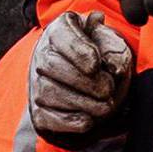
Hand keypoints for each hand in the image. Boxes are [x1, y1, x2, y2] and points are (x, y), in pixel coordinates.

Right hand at [29, 9, 134, 140]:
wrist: (89, 77)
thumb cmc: (101, 54)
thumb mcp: (111, 44)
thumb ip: (115, 50)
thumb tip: (115, 67)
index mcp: (60, 30)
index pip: (61, 35)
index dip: (77, 51)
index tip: (95, 65)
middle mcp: (42, 54)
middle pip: (52, 65)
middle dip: (83, 82)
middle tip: (108, 90)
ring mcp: (36, 83)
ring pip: (49, 93)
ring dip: (81, 103)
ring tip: (106, 107)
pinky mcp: (39, 110)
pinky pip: (47, 116)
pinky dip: (69, 121)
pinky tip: (89, 121)